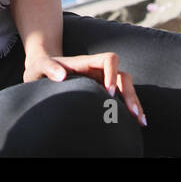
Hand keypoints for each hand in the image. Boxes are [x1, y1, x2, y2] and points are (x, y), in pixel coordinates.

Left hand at [23, 51, 145, 125]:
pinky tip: (135, 122)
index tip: (108, 92)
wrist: (42, 70)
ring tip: (141, 122)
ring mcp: (101, 81)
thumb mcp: (39, 66)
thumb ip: (49, 68)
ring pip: (126, 87)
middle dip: (130, 94)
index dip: (111, 73)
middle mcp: (98, 70)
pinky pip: (121, 97)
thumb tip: (62, 76)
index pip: (109, 59)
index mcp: (87, 63)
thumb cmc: (40, 68)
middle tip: (134, 114)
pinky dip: (129, 107)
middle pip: (123, 76)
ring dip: (134, 102)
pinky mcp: (101, 92)